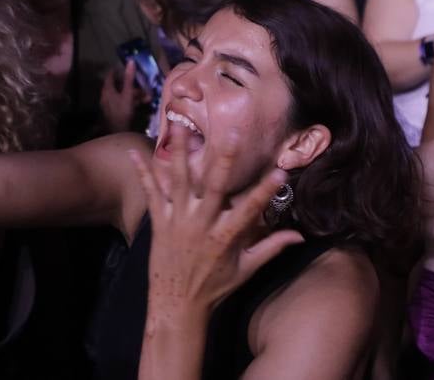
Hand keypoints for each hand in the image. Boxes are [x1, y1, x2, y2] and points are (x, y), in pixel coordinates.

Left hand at [100, 60, 146, 134]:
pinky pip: (122, 102)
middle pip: (117, 86)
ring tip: (145, 95)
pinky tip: (140, 104)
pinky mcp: (114, 112)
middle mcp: (106, 96)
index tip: (125, 67)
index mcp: (107, 90)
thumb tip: (130, 61)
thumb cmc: (122, 111)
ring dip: (133, 94)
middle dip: (130, 84)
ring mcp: (109, 105)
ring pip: (121, 95)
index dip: (117, 70)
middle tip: (140, 82)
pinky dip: (131, 101)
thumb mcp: (128, 94)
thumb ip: (129, 78)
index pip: (110, 75)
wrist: (118, 132)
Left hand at [130, 123, 300, 318]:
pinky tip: (134, 153)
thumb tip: (300, 235)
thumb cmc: (215, 288)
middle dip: (224, 160)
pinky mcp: (159, 223)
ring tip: (178, 126)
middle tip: (231, 134)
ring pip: (178, 182)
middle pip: (214, 187)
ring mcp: (178, 222)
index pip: (251, 209)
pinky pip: (150, 194)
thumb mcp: (247, 269)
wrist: (177, 306)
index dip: (266, 190)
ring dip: (178, 153)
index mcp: (226, 237)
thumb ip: (272, 247)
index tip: (281, 171)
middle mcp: (202, 225)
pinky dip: (142, 173)